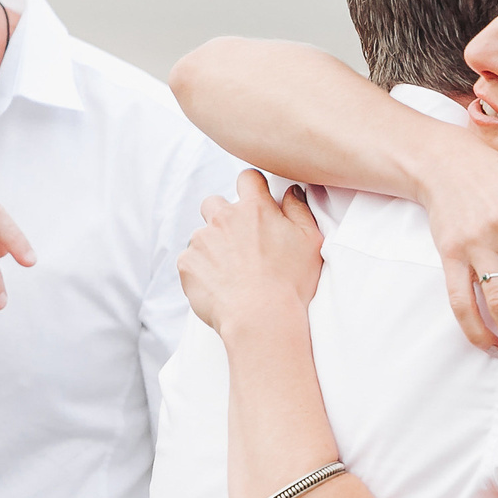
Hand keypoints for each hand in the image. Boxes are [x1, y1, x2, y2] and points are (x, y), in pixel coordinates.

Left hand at [180, 171, 323, 335]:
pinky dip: (201, 270)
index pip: (248, 179)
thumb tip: (291, 192)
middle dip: (222, 217)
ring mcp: (201, 239)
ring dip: (212, 247)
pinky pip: (190, 260)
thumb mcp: (310, 242)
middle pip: (214, 203)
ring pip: (202, 235)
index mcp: (255, 208)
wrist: (261, 318)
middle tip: (239, 243)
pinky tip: (218, 286)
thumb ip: (299, 210)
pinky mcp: (187, 263)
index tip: (256, 203)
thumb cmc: (291, 283)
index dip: (252, 188)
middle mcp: (223, 217)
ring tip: (231, 273)